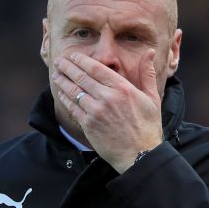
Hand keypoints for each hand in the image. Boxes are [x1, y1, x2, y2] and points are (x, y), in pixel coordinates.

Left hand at [52, 50, 163, 172]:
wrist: (140, 156)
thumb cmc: (147, 128)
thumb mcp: (152, 98)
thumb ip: (147, 74)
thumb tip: (149, 52)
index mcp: (123, 88)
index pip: (97, 69)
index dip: (82, 61)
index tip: (74, 56)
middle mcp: (107, 97)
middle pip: (82, 77)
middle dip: (68, 67)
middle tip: (59, 62)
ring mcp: (96, 111)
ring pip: (74, 91)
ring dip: (63, 81)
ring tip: (56, 74)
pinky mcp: (89, 125)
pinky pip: (73, 108)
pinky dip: (65, 99)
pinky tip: (61, 93)